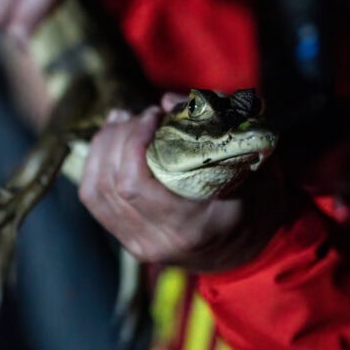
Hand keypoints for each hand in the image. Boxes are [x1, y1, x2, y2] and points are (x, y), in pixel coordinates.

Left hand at [79, 93, 285, 272]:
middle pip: (110, 184)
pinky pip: (95, 200)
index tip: (153, 115)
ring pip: (95, 191)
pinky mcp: (127, 240)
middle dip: (117, 138)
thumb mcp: (251, 163)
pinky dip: (95, 165)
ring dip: (102, 147)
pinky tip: (110, 140)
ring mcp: (139, 245)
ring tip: (122, 120)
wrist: (249, 248)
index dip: (132, 140)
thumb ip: (217, 126)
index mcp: (191, 226)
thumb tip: (168, 101)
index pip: (134, 184)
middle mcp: (158, 241)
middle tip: (140, 114)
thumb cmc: (254, 200)